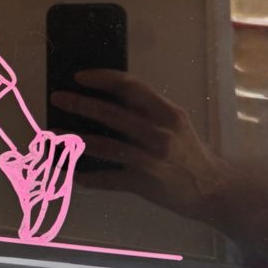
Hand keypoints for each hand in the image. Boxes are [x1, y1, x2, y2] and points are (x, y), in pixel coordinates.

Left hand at [51, 70, 267, 267]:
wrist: (214, 190)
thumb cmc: (188, 151)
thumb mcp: (174, 122)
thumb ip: (146, 109)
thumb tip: (104, 96)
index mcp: (167, 112)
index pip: (130, 86)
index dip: (102, 78)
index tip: (79, 77)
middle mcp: (160, 133)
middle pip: (112, 113)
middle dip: (80, 104)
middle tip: (58, 98)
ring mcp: (152, 159)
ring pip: (106, 146)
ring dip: (76, 140)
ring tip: (53, 136)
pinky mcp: (145, 183)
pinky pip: (110, 179)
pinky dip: (89, 178)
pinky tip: (72, 175)